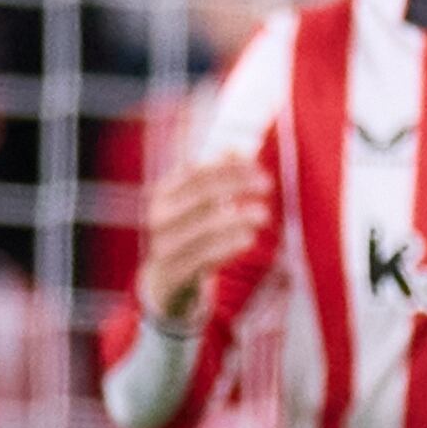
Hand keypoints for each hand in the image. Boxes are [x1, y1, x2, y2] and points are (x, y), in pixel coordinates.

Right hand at [137, 148, 271, 327]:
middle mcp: (159, 217)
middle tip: (267, 184)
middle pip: (197, 196)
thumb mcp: (199, 205)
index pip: (194, 173)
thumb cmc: (190, 232)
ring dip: (234, 218)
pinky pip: (199, 258)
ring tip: (264, 214)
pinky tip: (249, 238)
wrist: (165, 280)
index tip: (258, 166)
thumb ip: (216, 177)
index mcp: (163, 194)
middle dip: (233, 186)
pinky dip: (225, 247)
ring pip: (198, 228)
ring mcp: (163, 245)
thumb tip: (235, 147)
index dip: (226, 167)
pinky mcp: (173, 272)